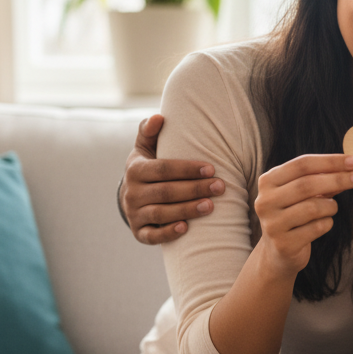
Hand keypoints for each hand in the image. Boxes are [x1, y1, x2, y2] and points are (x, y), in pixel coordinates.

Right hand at [121, 114, 225, 243]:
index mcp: (135, 170)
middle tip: (220, 187)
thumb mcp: (145, 148)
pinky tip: (186, 228)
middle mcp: (132, 193)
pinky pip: (152, 236)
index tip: (211, 169)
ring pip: (161, 213)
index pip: (163, 168)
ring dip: (187, 210)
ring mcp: (135, 214)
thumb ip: (149, 132)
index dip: (187, 169)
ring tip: (210, 206)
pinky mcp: (140, 232)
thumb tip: (159, 117)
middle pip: (166, 191)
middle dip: (194, 189)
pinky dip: (168, 233)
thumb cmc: (148, 168)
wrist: (132, 196)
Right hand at [254, 154, 352, 279]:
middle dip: (338, 179)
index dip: (330, 161)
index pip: (302, 164)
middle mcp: (265, 201)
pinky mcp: (284, 244)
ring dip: (331, 206)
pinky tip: (323, 224)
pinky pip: (317, 228)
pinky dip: (327, 223)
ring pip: (313, 207)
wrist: (279, 252)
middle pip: (307, 184)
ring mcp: (272, 224)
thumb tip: (351, 166)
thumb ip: (322, 178)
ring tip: (331, 208)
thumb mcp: (303, 193)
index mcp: (268, 181)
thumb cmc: (295, 214)